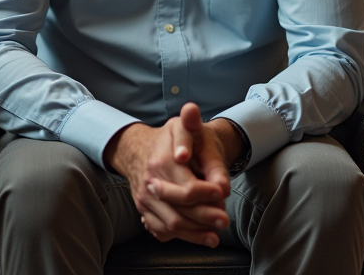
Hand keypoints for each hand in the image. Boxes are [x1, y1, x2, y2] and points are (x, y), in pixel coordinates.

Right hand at [105, 104, 230, 246]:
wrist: (139, 149)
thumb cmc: (169, 139)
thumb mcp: (185, 127)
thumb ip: (195, 131)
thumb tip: (198, 132)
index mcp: (161, 162)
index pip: (186, 188)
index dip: (206, 193)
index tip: (222, 193)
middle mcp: (150, 184)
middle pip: (179, 212)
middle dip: (204, 218)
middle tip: (224, 220)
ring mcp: (145, 200)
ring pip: (171, 226)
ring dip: (195, 234)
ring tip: (215, 235)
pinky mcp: (145, 211)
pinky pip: (162, 231)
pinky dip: (181, 236)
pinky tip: (199, 236)